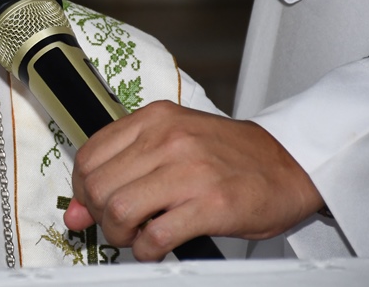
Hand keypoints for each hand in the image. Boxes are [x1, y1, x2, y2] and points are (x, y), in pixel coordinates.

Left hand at [63, 101, 323, 261]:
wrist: (290, 162)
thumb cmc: (232, 155)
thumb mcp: (174, 144)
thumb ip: (125, 167)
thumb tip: (78, 209)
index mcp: (154, 119)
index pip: (89, 156)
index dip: (81, 189)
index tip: (87, 205)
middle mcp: (167, 140)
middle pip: (98, 186)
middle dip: (99, 216)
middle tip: (117, 226)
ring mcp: (189, 171)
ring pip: (119, 210)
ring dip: (120, 235)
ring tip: (136, 237)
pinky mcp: (210, 204)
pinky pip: (155, 235)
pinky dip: (147, 250)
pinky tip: (156, 248)